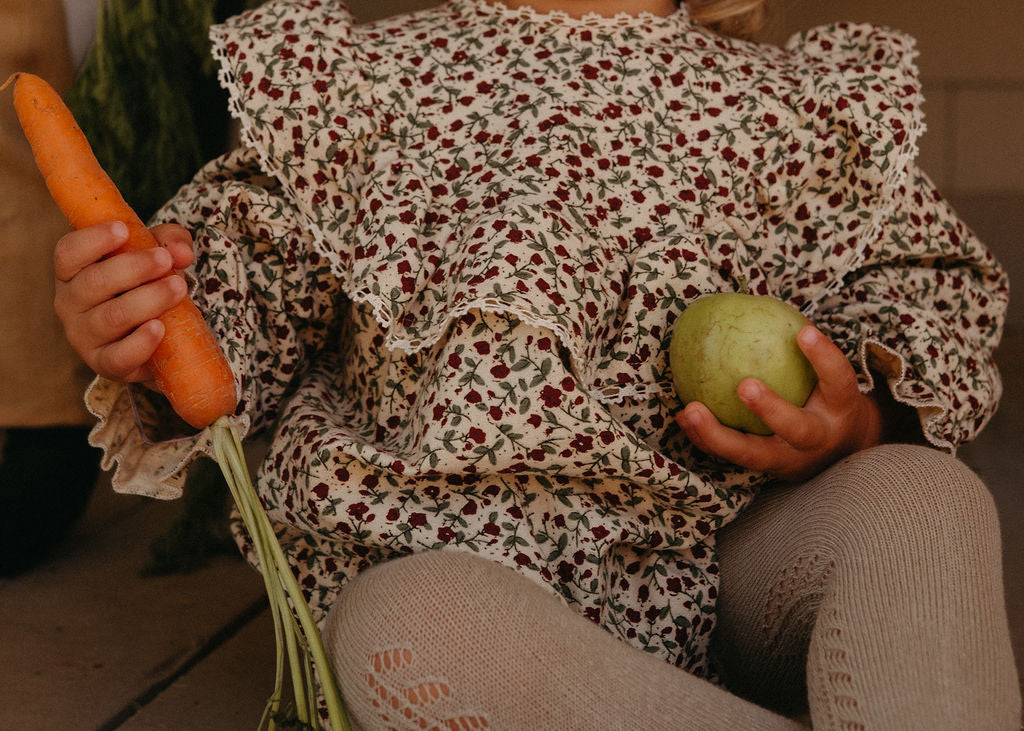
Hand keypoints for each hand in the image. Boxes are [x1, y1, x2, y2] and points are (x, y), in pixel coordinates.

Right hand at [53, 221, 194, 383]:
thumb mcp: (159, 255)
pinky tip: (160, 327)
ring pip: (111, 317)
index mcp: (72, 272)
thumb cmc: (148, 284)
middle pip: (93, 282)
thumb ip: (170, 243)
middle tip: (165, 260)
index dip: (93, 240)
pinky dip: (141, 343)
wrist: (158, 336)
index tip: (123, 230)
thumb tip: (181, 252)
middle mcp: (69, 304)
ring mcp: (83, 337)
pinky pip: (119, 356)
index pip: (68, 252)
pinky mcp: (105, 364)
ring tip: (178, 288)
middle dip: (133, 268)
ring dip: (147, 300)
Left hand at [675, 326, 883, 482]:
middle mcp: (817, 438)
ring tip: (690, 410)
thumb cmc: (824, 399)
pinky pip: (730, 456)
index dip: (824, 358)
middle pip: (797, 429)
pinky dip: (703, 437)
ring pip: (753, 454)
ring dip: (718, 434)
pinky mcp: (764, 471)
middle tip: (745, 386)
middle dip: (772, 409)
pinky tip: (681, 416)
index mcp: (839, 408)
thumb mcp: (828, 378)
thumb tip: (763, 303)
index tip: (805, 332)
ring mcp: (789, 460)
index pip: (838, 379)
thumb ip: (805, 350)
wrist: (840, 455)